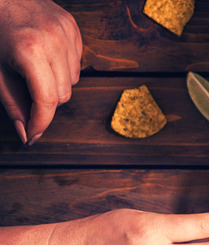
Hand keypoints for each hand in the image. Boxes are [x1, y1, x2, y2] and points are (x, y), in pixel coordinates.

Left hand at [0, 0, 81, 145]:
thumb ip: (12, 104)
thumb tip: (27, 134)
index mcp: (29, 50)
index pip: (47, 101)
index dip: (40, 123)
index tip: (33, 135)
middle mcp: (52, 40)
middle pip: (63, 94)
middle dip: (45, 102)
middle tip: (24, 94)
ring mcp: (65, 31)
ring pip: (73, 80)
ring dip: (56, 84)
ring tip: (33, 70)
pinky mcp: (71, 26)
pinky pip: (76, 61)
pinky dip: (63, 67)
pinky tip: (45, 56)